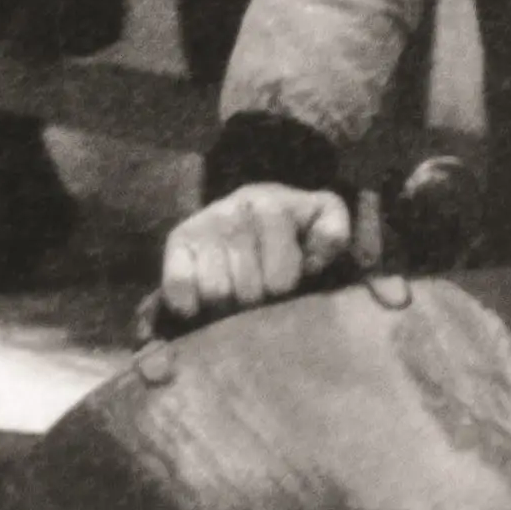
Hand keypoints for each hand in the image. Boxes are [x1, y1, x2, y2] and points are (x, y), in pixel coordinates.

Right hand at [158, 184, 353, 327]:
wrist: (250, 216)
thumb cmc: (292, 230)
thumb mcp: (322, 224)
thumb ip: (332, 232)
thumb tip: (315, 254)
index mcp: (272, 204)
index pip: (279, 277)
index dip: (282, 288)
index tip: (284, 284)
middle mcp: (233, 208)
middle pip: (247, 289)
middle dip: (255, 299)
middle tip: (257, 292)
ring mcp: (203, 223)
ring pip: (215, 291)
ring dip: (226, 305)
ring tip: (234, 295)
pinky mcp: (178, 240)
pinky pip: (179, 282)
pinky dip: (188, 302)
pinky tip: (200, 304)